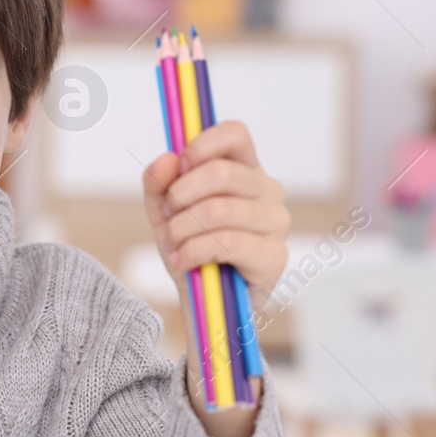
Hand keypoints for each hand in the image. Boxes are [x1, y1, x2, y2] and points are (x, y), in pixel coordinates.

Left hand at [141, 120, 288, 302]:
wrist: (203, 301)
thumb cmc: (191, 248)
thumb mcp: (164, 213)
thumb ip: (159, 183)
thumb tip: (167, 158)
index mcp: (245, 169)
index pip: (235, 134)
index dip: (202, 145)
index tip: (179, 165)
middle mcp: (267, 190)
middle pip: (222, 172)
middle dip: (180, 196)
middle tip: (167, 217)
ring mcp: (276, 222)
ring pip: (219, 210)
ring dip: (182, 229)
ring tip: (173, 244)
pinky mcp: (274, 256)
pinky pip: (227, 243)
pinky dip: (193, 251)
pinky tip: (181, 261)